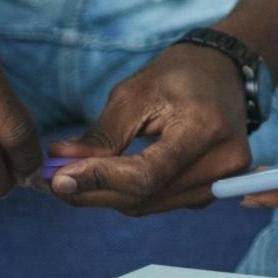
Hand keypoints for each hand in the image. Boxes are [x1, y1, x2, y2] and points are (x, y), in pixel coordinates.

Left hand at [48, 41, 251, 213]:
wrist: (224, 72)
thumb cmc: (177, 76)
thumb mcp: (134, 93)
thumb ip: (100, 137)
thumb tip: (60, 169)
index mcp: (205, 128)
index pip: (146, 175)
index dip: (99, 180)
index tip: (57, 178)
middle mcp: (223, 162)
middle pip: (144, 197)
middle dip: (93, 190)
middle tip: (51, 180)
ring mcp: (225, 180)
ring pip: (148, 205)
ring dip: (108, 194)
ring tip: (76, 175)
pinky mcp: (217, 189)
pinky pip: (161, 202)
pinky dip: (130, 194)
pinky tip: (110, 176)